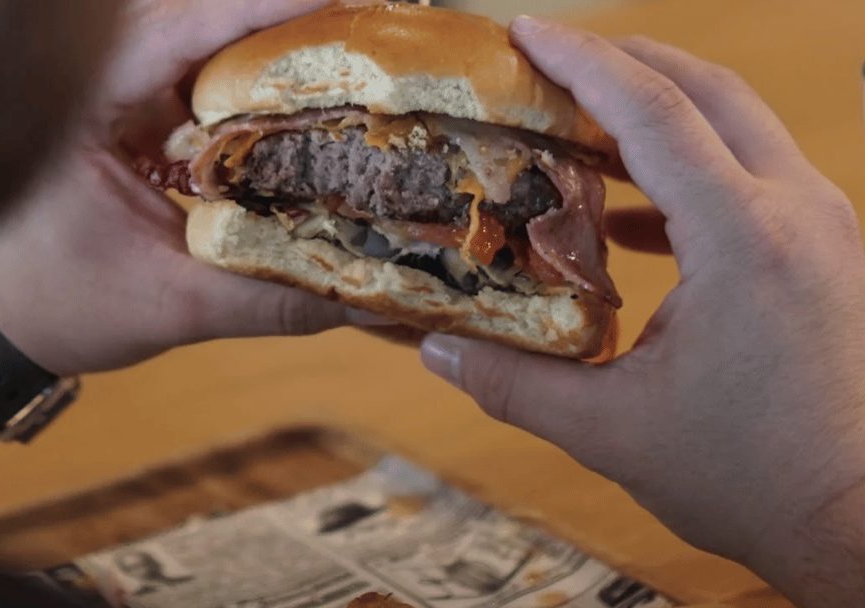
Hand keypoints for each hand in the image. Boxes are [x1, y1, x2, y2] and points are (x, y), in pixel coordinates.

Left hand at [0, 0, 385, 376]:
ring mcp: (112, 94)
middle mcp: (95, 81)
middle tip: (368, 30)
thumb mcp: (168, 307)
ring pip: (204, 51)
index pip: (179, 27)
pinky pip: (198, 85)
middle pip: (203, 23)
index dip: (263, 5)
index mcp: (83, 105)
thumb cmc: (50, 306)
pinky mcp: (128, 115)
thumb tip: (365, 298)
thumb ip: (267, 299)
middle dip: (285, 24)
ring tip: (353, 60)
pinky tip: (306, 107)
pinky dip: (250, 92)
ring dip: (273, 56)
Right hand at [420, 17, 864, 605]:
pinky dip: (690, 174)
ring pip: (741, 128)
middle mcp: (799, 214)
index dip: (583, 62)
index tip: (526, 32)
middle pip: (710, 91)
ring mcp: (828, 231)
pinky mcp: (833, 259)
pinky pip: (757, 181)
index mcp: (747, 239)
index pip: (655, 114)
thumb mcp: (613, 430)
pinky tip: (632, 222)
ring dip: (660, 114)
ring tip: (580, 125)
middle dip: (626, 60)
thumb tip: (433, 347)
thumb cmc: (758, 479)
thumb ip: (513, 382)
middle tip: (550, 55)